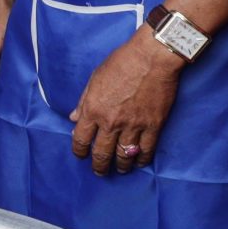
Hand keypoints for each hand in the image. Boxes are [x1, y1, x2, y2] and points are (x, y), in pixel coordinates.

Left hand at [71, 32, 181, 174]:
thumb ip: (84, 101)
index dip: (79, 151)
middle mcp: (111, 122)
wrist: (152, 57)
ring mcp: (133, 126)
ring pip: (124, 156)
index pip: (81, 139)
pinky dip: (142, 160)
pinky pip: (146, 150)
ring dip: (120, 166)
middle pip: (102, 153)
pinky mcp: (153, 126)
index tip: (81, 155)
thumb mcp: (95, 78)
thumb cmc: (121, 62)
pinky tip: (139, 163)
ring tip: (119, 170)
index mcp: (93, 110)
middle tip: (99, 171)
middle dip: (99, 165)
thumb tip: (74, 119)